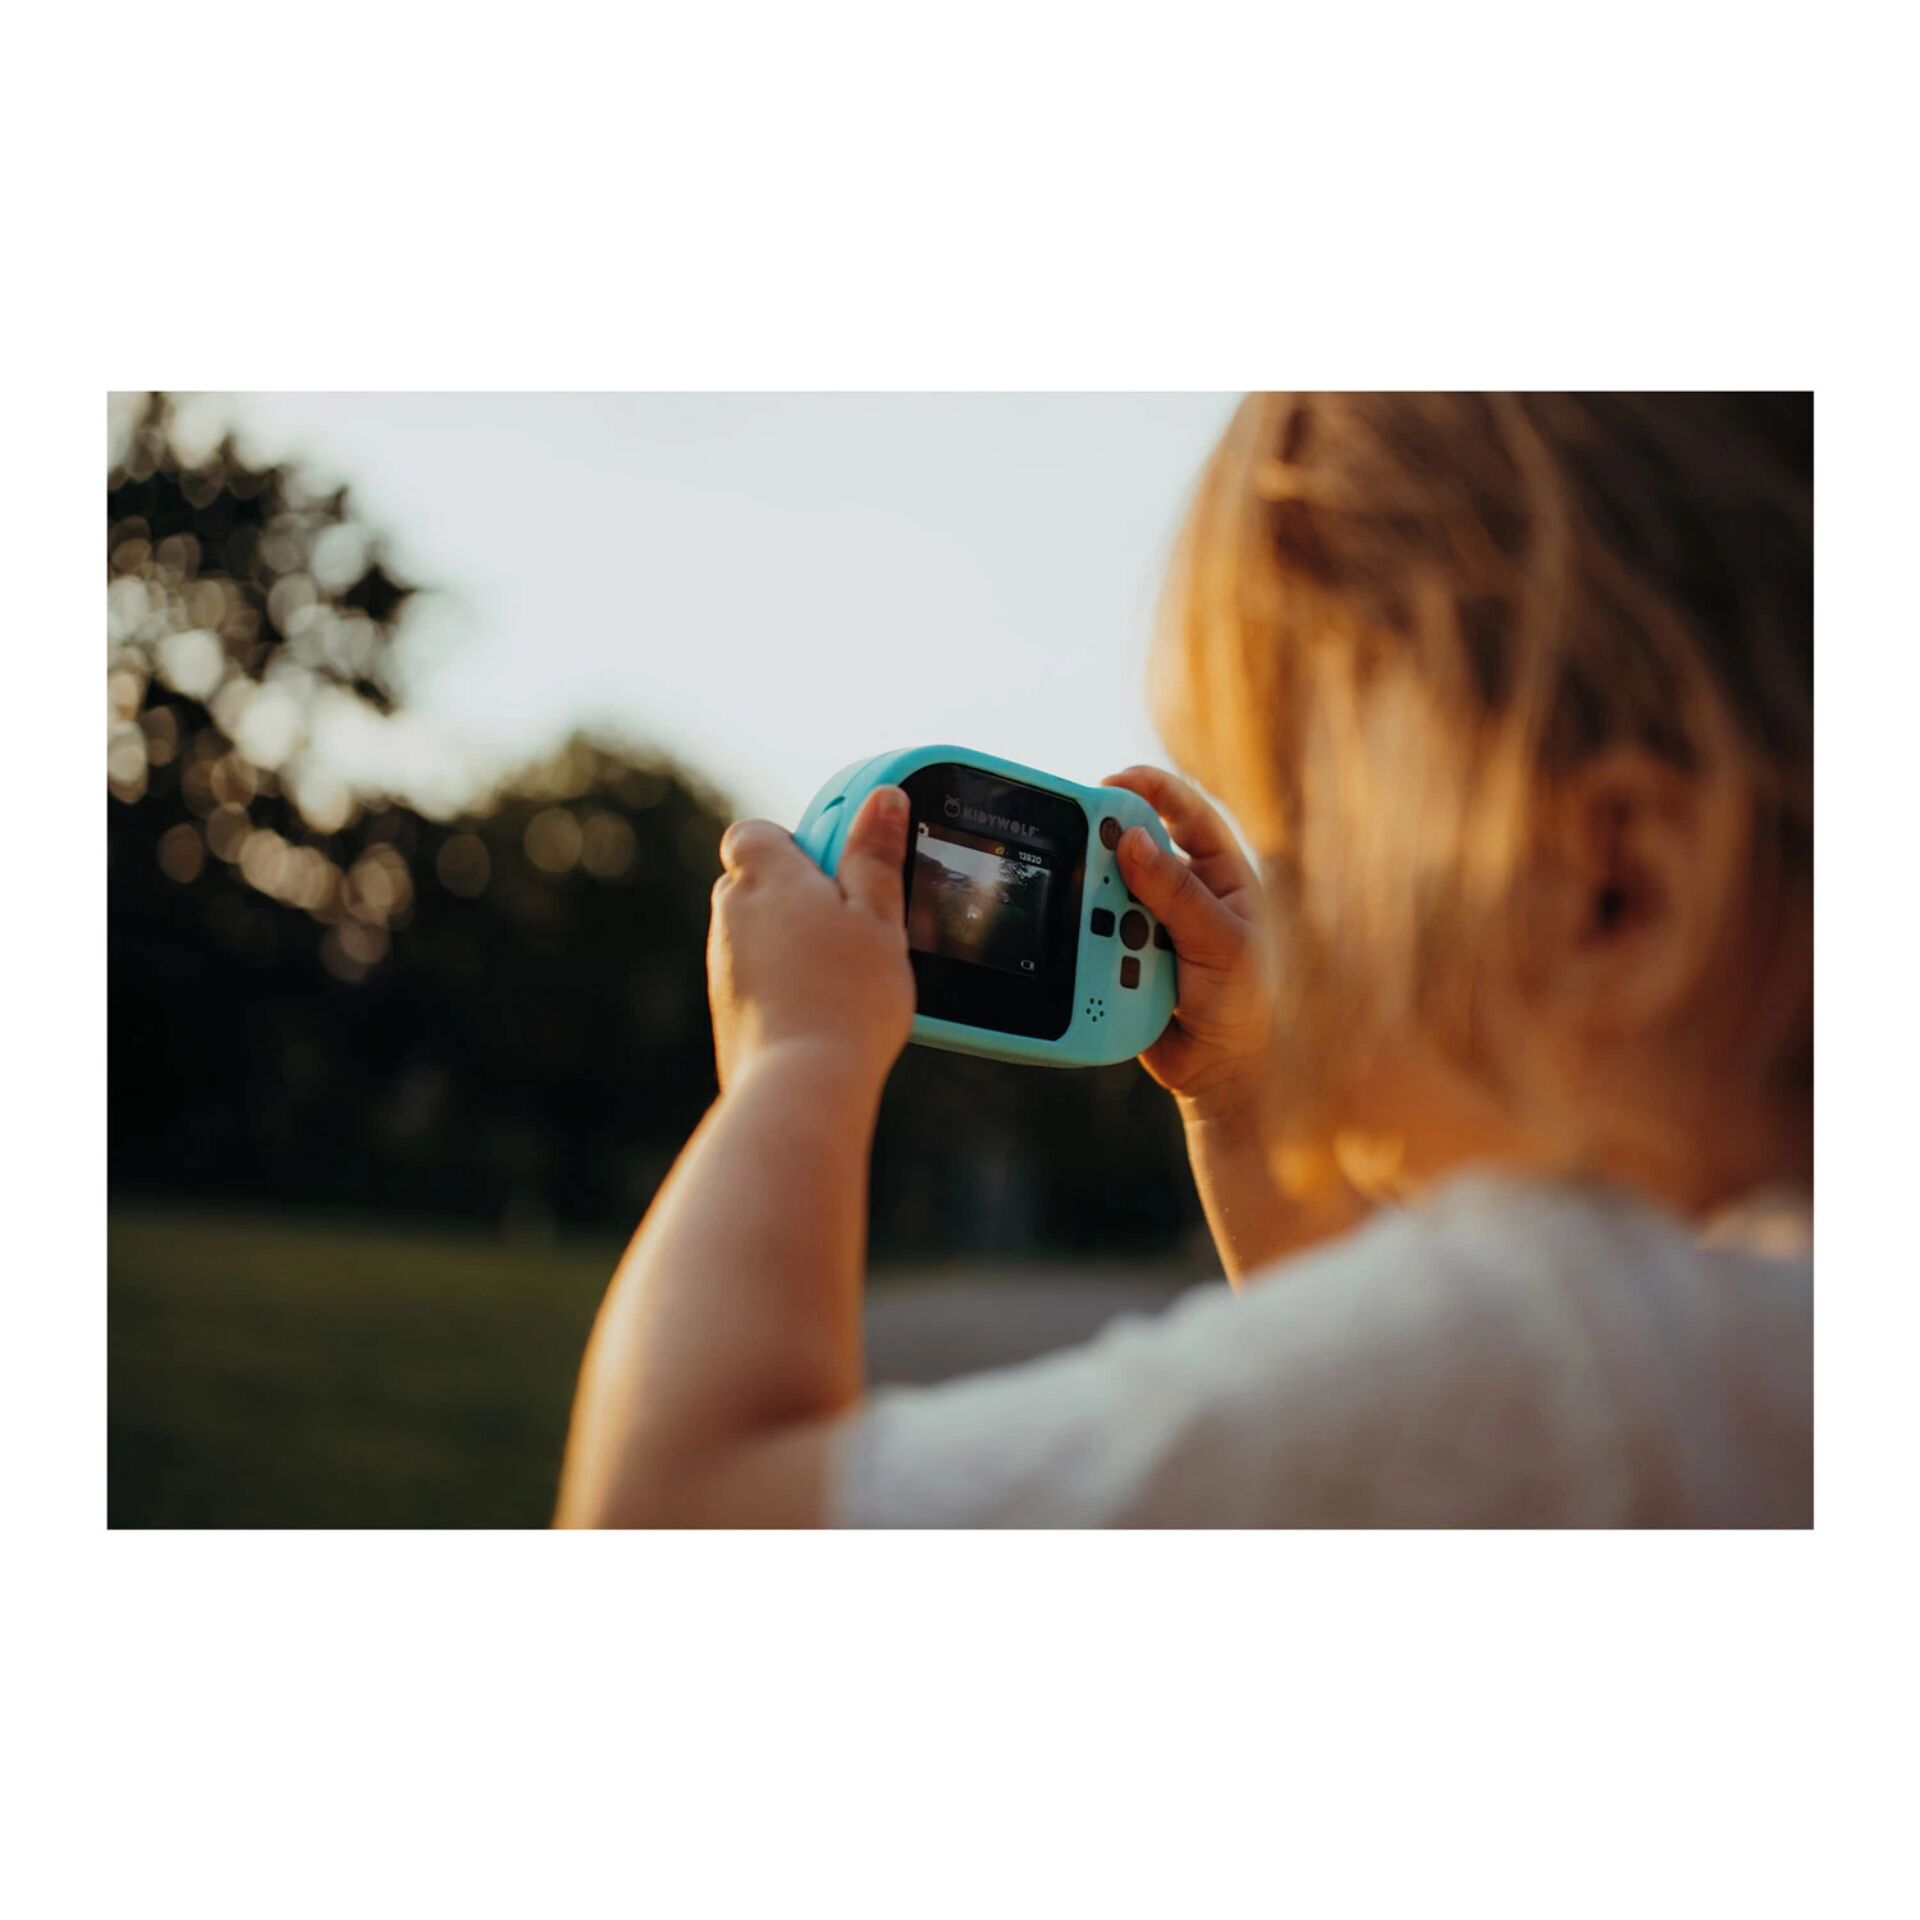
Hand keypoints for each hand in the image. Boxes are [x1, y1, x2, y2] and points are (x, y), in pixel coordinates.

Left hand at [707, 787, 915, 1093]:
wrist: (801, 1086)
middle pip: (757, 882)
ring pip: (758, 932)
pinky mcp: (728, 1009)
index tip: (838, 863)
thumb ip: (875, 856)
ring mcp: (723, 965)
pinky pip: (756, 976)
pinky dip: (784, 980)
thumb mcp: (878, 918)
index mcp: (765, 878)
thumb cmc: (848, 998)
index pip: (755, 831)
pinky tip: (824, 1005)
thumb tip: (883, 798)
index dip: (793, 840)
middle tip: (853, 920)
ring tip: (845, 972)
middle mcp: (731, 915)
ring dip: (792, 939)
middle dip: (798, 892)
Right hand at [1101, 765, 1269, 1122]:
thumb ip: (1177, 893)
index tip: (1112, 783)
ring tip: (1115, 942)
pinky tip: (1106, 968)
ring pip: (1106, 897)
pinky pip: (1093, 940)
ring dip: (1101, 914)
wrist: (1225, 1076)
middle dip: (1108, 856)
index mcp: (1222, 876)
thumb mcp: (1222, 943)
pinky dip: (1092, 949)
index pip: (1186, 814)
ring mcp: (1151, 928)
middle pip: (1131, 852)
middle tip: (1085, 856)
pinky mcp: (1123, 960)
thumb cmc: (1250, 1006)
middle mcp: (1183, 895)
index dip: (1150, 790)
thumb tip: (1131, 841)